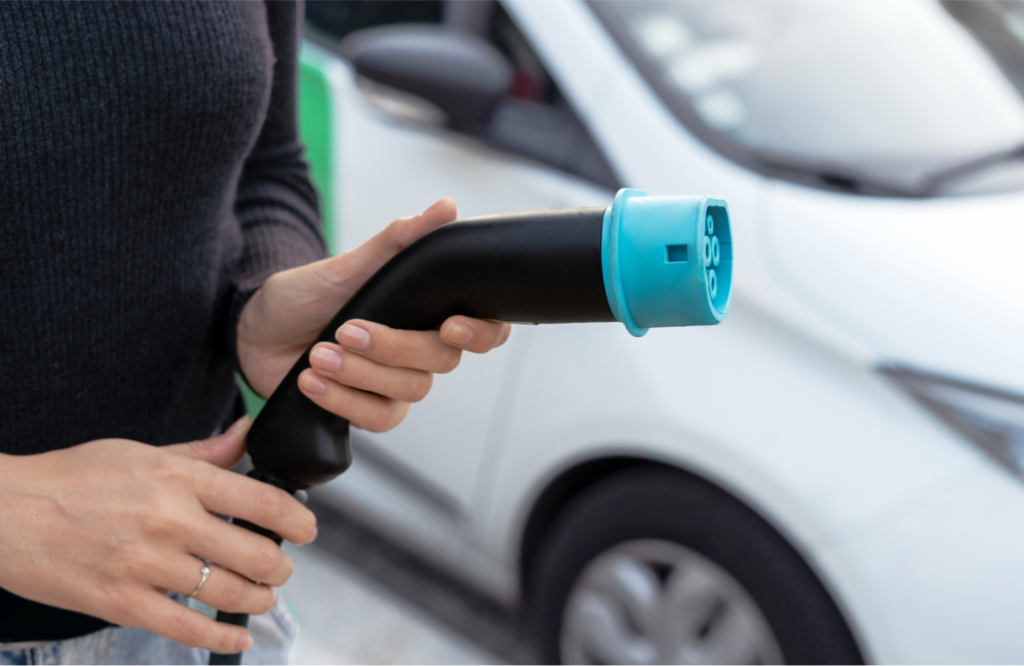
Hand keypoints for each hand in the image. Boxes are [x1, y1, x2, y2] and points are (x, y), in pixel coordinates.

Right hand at [0, 418, 315, 653]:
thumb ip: (203, 452)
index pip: (263, 500)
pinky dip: (222, 638)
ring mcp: (147, 565)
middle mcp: (170, 520)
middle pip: (258, 554)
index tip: (307, 529)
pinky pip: (187, 628)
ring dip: (259, 600)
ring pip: (230, 593)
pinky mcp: (122, 603)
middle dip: (281, 567)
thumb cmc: (72, 477)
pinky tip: (237, 638)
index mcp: (179, 478)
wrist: (4, 512)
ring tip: (262, 597)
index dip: (298, 520)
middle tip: (280, 568)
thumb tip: (247, 433)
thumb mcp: (141, 452)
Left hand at [236, 199, 511, 430]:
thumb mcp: (348, 264)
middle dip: (393, 346)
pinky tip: (312, 382)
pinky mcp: (370, 409)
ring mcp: (398, 383)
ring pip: (410, 390)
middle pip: (442, 360)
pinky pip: (377, 418)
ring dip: (359, 372)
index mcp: (429, 311)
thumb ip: (399, 240)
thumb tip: (446, 207)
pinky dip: (342, 400)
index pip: (487, 330)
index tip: (449, 325)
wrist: (258, 333)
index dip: (481, 332)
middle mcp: (422, 350)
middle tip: (346, 330)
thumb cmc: (306, 296)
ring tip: (318, 354)